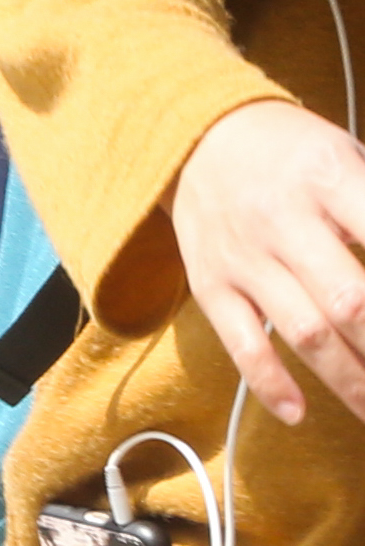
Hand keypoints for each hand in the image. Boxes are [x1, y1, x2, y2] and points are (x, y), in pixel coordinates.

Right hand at [171, 97, 364, 425]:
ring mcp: (242, 255)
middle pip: (350, 301)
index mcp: (327, 177)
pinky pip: (240, 340)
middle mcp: (281, 219)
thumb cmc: (293, 153)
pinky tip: (298, 412)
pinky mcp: (210, 282)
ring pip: (304, 332)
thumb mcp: (349, 157)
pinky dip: (269, 382)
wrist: (197, 133)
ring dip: (352, 381)